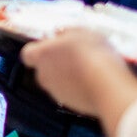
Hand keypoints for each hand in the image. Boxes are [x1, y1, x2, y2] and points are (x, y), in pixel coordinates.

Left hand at [21, 28, 136, 119]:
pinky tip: (93, 81)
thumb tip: (61, 33)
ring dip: (68, 75)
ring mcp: (56, 92)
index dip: (39, 49)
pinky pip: (70, 93)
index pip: (28, 53)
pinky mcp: (70, 104)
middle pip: (43, 68)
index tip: (52, 44)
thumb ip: (66, 32)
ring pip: (57, 81)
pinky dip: (78, 88)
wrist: (108, 86)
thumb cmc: (93, 57)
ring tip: (88, 68)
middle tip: (74, 55)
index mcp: (42, 55)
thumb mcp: (81, 32)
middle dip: (56, 62)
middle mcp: (44, 75)